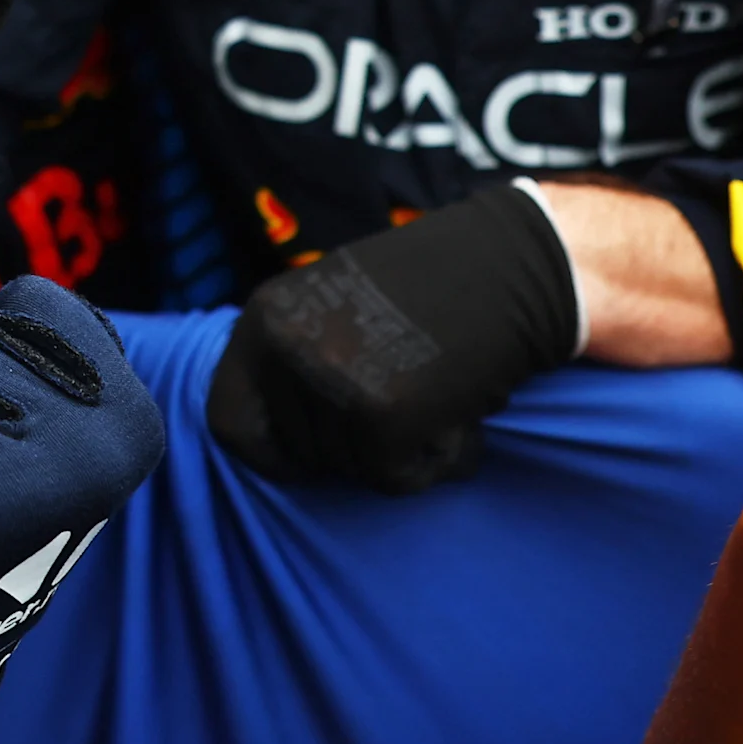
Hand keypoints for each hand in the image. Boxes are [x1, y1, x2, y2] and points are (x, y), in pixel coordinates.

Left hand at [206, 183, 580, 491]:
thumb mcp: (333, 308)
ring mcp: (329, 382)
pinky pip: (395, 477)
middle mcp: (285, 349)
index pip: (227, 422)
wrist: (515, 266)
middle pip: (295, 454)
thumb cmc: (433, 291)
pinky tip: (458, 416)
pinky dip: (433, 461)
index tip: (310, 456)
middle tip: (409, 403)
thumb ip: (297, 360)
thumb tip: (268, 441)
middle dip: (351, 449)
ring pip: (348, 469)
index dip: (270, 452)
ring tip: (435, 395)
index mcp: (264, 319)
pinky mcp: (381, 416)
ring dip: (398, 452)